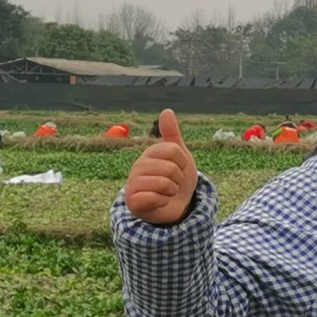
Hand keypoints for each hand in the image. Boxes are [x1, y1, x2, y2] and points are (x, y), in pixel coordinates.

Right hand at [124, 109, 197, 224]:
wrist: (173, 206)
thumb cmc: (176, 179)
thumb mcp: (179, 154)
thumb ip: (172, 134)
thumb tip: (167, 111)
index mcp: (149, 153)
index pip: (174, 150)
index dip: (183, 162)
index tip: (179, 168)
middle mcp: (138, 166)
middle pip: (171, 168)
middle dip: (178, 179)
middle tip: (173, 184)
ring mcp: (133, 183)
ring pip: (165, 183)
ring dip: (172, 191)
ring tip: (167, 192)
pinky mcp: (133, 201)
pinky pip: (155, 197)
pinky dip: (163, 201)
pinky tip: (159, 201)